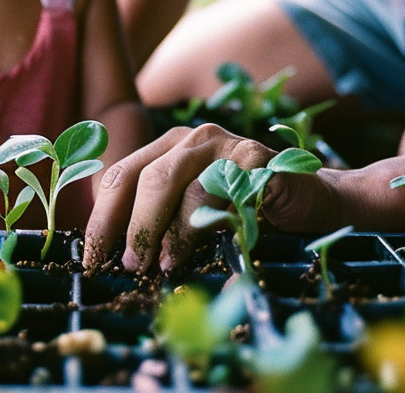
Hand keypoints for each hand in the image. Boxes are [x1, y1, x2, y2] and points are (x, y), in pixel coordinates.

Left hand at [83, 123, 349, 270]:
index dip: (102, 219)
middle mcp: (192, 139)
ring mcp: (224, 144)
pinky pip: (220, 190)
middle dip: (131, 225)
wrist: (310, 202)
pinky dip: (206, 222)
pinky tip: (202, 246)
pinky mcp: (255, 159)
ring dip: (165, 228)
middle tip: (129, 265)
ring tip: (163, 264)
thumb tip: (119, 263)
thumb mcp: (194, 217)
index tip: (93, 260)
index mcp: (167, 148)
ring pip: (175, 181)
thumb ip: (162, 225)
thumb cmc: (244, 214)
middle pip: (144, 177)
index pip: (120, 177)